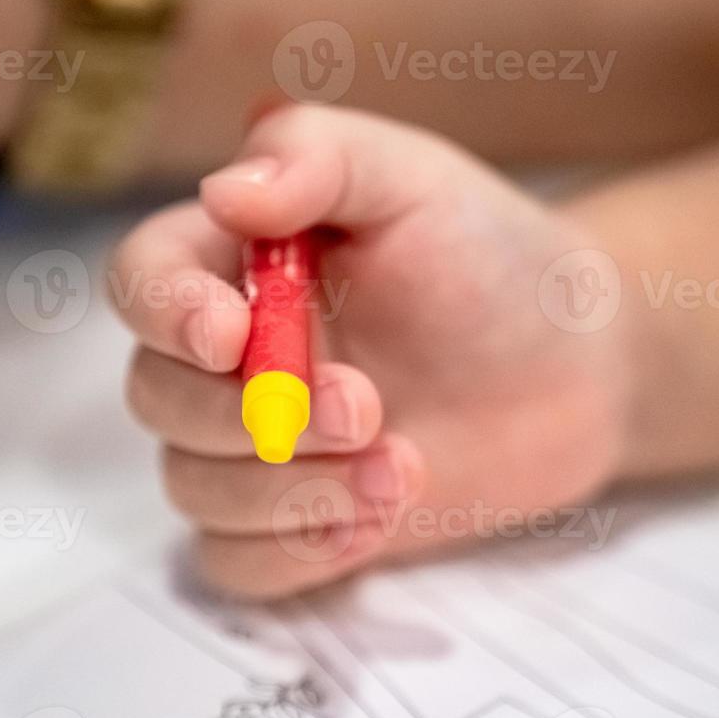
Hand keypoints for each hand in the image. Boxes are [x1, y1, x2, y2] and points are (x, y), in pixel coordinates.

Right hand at [113, 105, 632, 596]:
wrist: (578, 366)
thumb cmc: (491, 257)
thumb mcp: (413, 177)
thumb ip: (315, 155)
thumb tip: (222, 190)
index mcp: (234, 260)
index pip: (140, 281)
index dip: (165, 314)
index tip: (233, 337)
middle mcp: (228, 355)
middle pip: (158, 397)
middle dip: (253, 416)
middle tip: (367, 406)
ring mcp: (256, 446)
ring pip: (194, 488)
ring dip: (290, 489)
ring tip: (404, 465)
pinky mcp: (295, 521)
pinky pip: (237, 562)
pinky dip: (296, 550)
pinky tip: (376, 518)